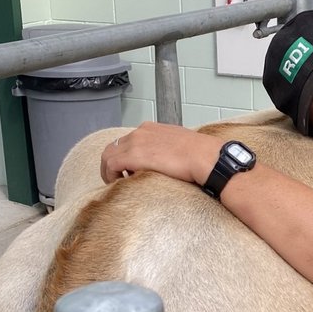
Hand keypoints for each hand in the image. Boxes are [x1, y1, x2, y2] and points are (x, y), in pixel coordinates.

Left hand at [99, 122, 217, 185]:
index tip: (129, 168)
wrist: (204, 157)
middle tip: (117, 177)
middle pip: (114, 146)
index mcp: (150, 128)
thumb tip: (170, 159)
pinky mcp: (133, 156)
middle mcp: (140, 132)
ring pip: (108, 155)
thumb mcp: (181, 144)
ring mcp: (135, 143)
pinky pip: (111, 164)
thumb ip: (169, 148)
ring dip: (109, 170)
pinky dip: (111, 174)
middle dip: (112, 162)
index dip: (125, 155)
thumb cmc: (200, 154)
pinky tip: (118, 183)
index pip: (128, 140)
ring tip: (116, 182)